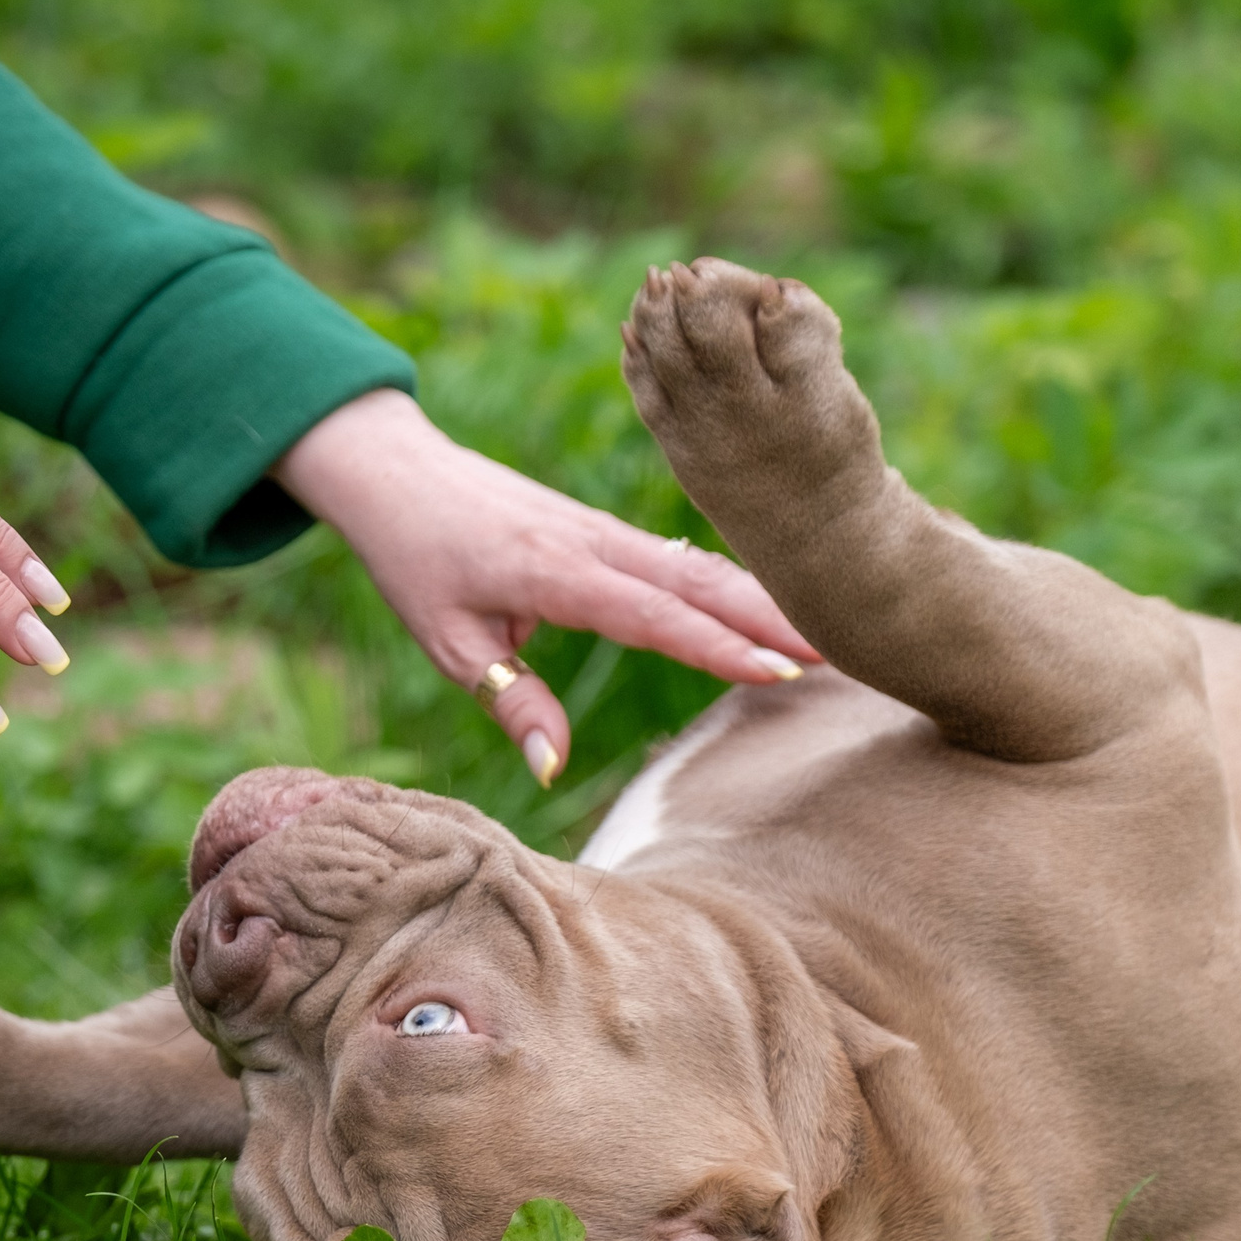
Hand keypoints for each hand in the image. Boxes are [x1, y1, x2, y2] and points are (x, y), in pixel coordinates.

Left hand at [272, 388, 818, 783]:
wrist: (397, 471)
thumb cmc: (416, 558)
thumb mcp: (448, 643)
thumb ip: (511, 702)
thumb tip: (554, 769)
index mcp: (557, 572)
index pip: (655, 616)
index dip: (720, 646)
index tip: (781, 671)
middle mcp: (597, 544)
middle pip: (703, 582)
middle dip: (774, 618)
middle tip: (843, 653)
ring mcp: (610, 533)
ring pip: (704, 566)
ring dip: (767, 599)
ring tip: (831, 634)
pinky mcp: (612, 532)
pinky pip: (686, 559)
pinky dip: (736, 583)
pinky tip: (778, 607)